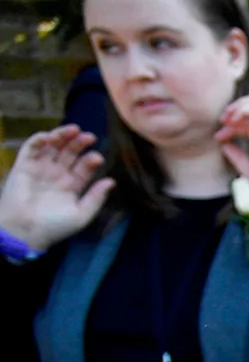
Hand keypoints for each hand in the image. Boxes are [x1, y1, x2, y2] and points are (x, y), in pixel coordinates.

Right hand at [0, 126, 112, 252]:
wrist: (26, 231)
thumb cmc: (55, 227)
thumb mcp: (81, 214)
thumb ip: (96, 198)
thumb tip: (112, 181)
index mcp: (72, 186)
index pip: (84, 167)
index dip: (91, 160)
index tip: (98, 157)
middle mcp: (57, 175)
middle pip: (69, 153)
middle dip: (79, 143)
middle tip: (89, 137)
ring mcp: (40, 169)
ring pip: (52, 147)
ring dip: (61, 136)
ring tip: (73, 130)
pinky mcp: (23, 166)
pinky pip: (30, 149)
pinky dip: (38, 140)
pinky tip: (49, 136)